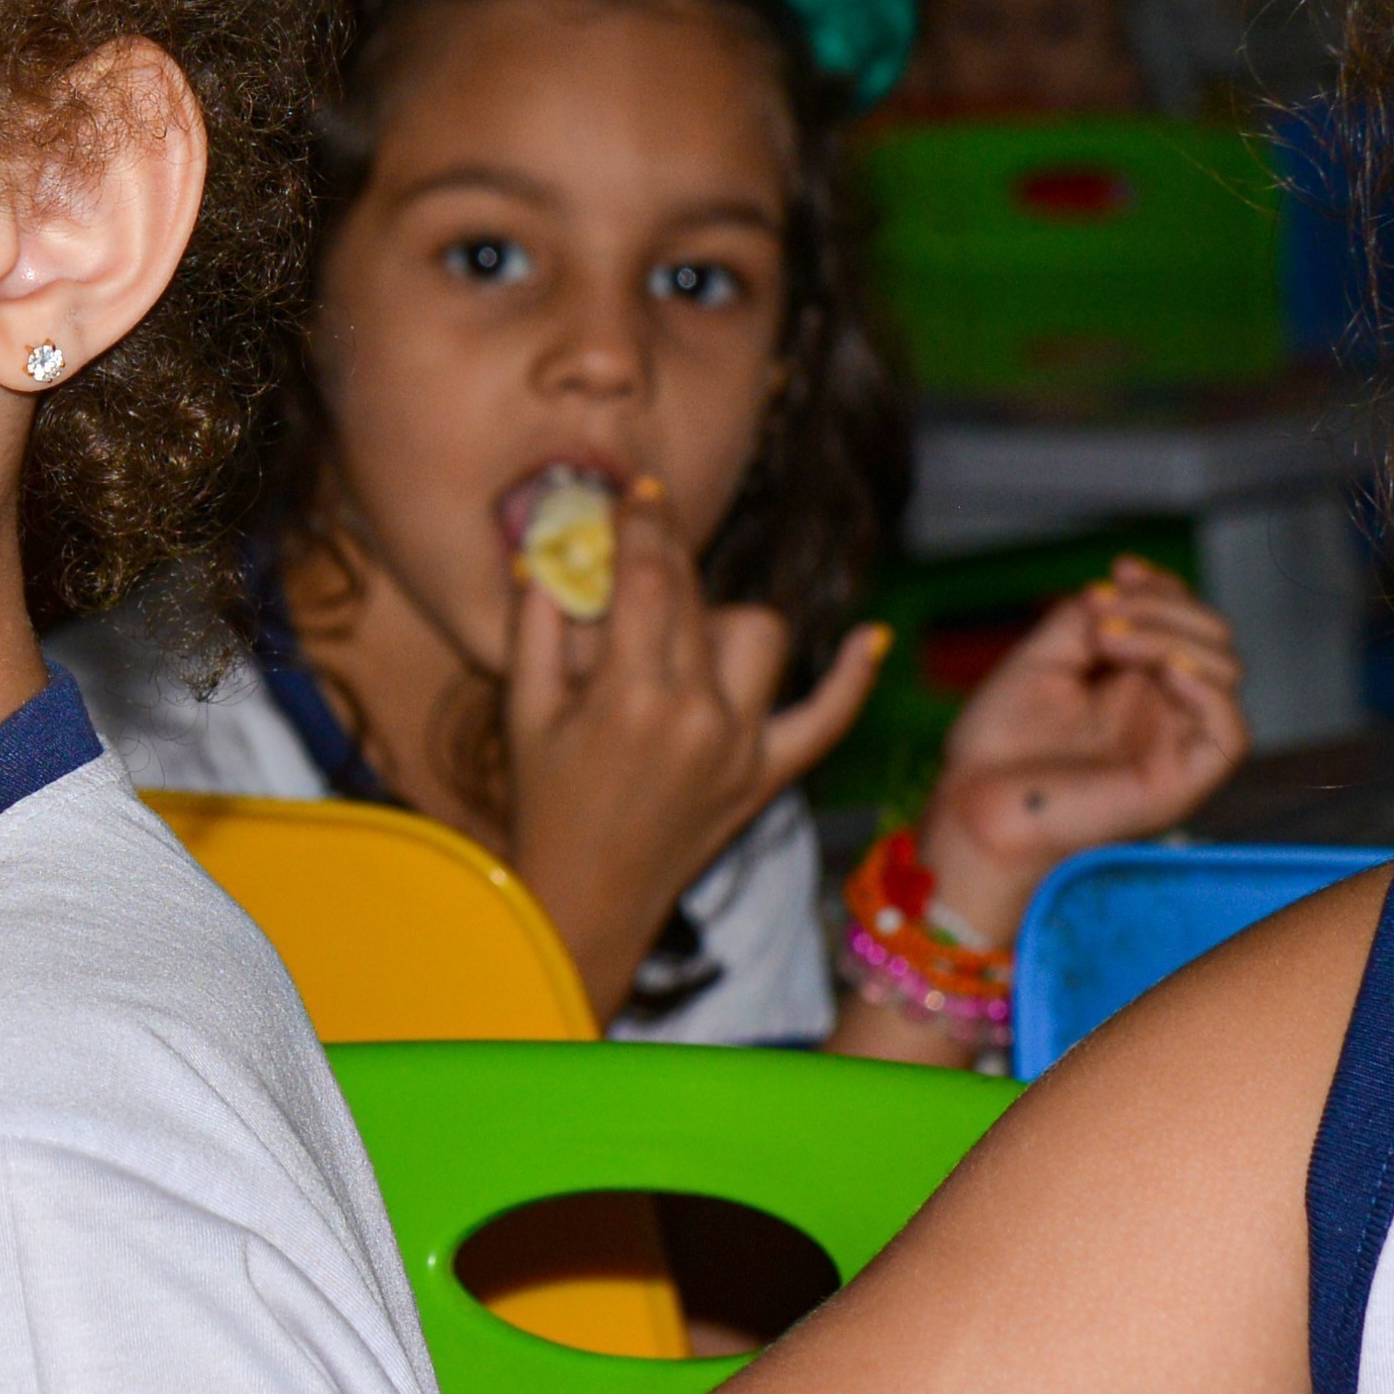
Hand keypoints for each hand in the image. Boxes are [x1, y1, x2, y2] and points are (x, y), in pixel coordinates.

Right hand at [505, 477, 887, 1018]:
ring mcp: (743, 745)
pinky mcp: (769, 774)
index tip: (639, 492)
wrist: (586, 901)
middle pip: (696, 597)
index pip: (646, 580)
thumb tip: (547, 560)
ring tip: (684, 628)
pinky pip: (829, 716)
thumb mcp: (523, 712)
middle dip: (670, 553)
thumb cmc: (544, 807)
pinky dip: (853, 678)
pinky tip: (871, 639)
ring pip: (758, 634)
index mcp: (629, 697)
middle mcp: (698, 715)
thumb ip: (536, 629)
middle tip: (651, 527)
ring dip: (721, 617)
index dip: (642, 526)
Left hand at [919, 560, 1247, 935]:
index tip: (1121, 568)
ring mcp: (1179, 744)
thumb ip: (1084, 617)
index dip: (1163, 588)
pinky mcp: (1185, 780)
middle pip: (1211, 638)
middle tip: (1106, 611)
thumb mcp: (1041, 659)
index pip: (1182, 621)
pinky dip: (1206, 689)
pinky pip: (1230, 731)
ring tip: (1110, 637)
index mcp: (1136, 681)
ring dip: (1173, 637)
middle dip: (1167, 607)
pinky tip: (1165, 668)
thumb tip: (1125, 582)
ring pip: (1225, 671)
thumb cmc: (998, 745)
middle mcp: (1166, 709)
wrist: (975, 806)